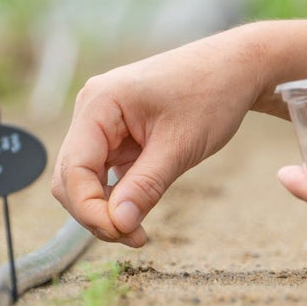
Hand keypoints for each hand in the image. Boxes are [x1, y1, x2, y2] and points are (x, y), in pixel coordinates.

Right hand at [51, 29, 268, 246]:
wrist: (235, 68)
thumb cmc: (211, 95)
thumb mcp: (180, 146)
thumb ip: (145, 186)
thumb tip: (117, 224)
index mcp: (99, 103)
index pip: (73, 170)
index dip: (90, 210)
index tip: (123, 233)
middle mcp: (92, 108)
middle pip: (70, 177)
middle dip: (95, 213)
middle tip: (134, 238)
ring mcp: (102, 120)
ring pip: (85, 178)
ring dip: (106, 208)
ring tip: (138, 231)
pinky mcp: (117, 132)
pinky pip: (104, 172)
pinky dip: (117, 196)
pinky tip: (139, 213)